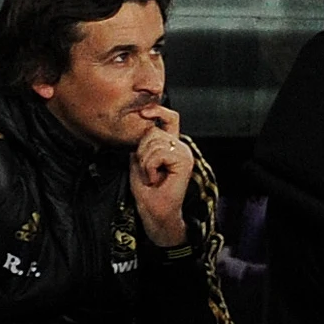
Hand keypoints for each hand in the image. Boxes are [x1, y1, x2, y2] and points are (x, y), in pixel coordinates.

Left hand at [131, 106, 195, 247]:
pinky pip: (157, 153)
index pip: (170, 119)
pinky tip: (156, 178)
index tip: (144, 112)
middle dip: (141, 151)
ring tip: (151, 176)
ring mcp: (184, 153)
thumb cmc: (147, 192)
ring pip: (154, 142)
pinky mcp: (184, 161)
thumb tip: (140, 129)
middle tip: (146, 171)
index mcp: (172, 146)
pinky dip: (149, 167)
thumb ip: (142, 146)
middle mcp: (181, 147)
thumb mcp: (139, 163)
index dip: (158, 111)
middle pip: (153, 131)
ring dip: (144, 161)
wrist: (156, 213)